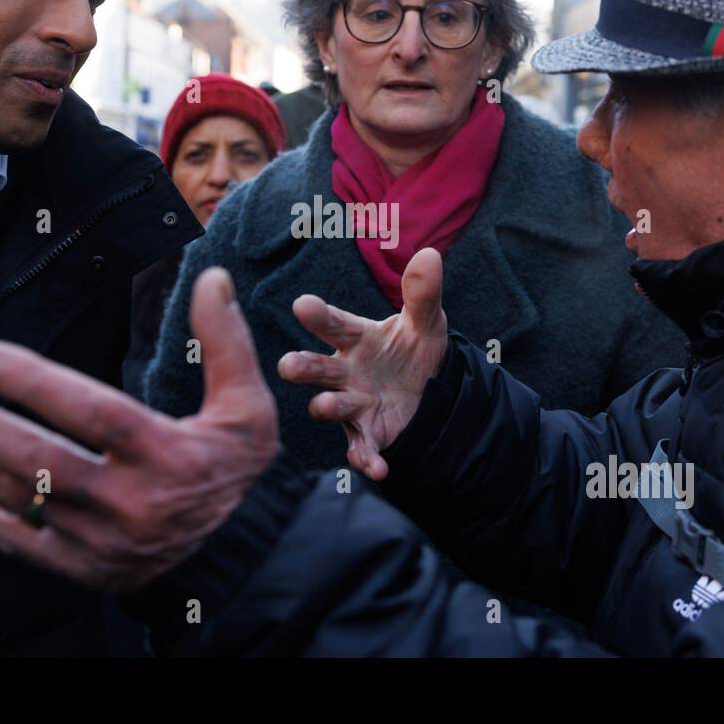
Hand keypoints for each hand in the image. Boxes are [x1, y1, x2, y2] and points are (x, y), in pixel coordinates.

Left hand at [0, 267, 277, 593]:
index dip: (32, 383)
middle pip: (37, 461)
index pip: (92, 414)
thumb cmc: (233, 471)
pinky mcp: (83, 569)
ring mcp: (101, 542)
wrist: (239, 557)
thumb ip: (227, 343)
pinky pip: (19, 539)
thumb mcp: (249, 409)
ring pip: (18, 497)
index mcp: (170, 458)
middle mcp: (130, 505)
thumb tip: (212, 278)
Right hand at [277, 247, 447, 481]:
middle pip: (317, 367)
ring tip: (326, 406)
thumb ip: (423, 293)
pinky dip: (366, 459)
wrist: (434, 392)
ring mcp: (352, 403)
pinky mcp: (367, 433)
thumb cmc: (415, 349)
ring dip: (327, 407)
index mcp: (354, 337)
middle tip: (288, 365)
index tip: (303, 304)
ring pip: (330, 406)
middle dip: (302, 366)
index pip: (333, 323)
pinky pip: (361, 447)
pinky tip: (377, 468)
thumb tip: (430, 256)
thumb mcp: (426, 321)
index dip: (318, 315)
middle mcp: (344, 370)